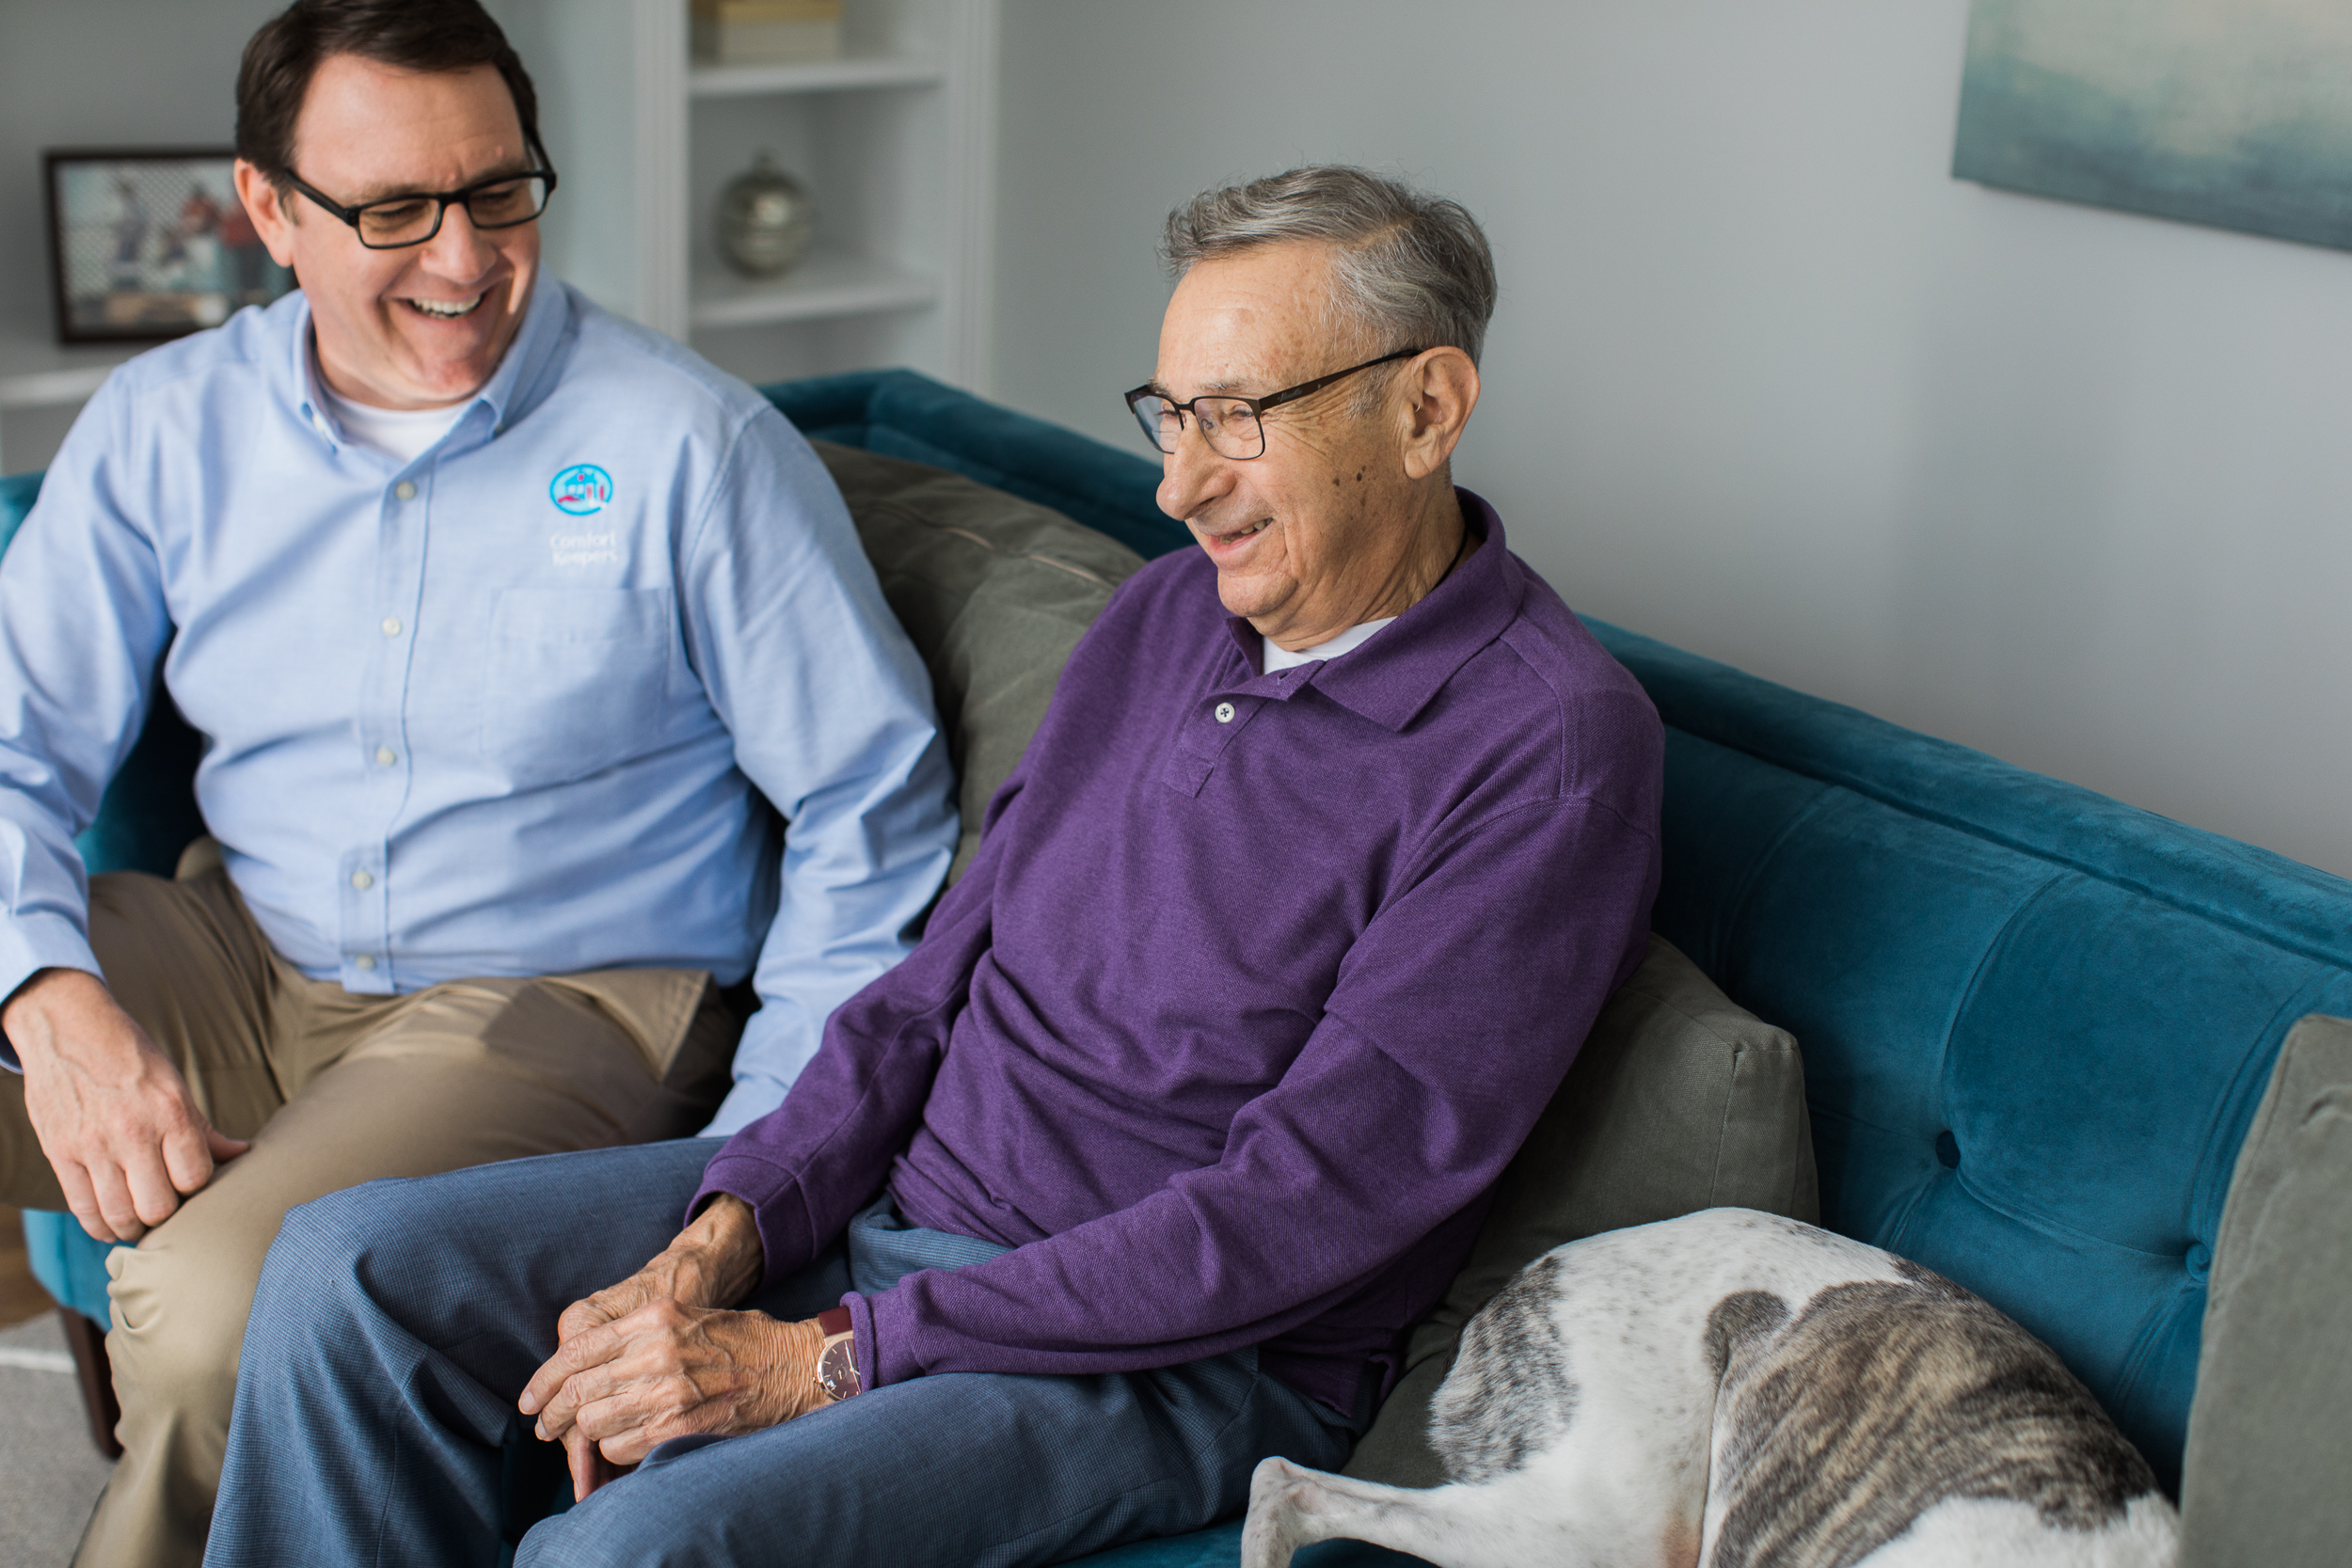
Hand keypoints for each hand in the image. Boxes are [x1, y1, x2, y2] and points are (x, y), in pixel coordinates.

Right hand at [5, 968, 247, 1240]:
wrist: (69, 1029)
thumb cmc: (132, 1059)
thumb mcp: (174, 1085)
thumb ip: (202, 1129)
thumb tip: (242, 1153)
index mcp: (170, 1112)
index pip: (195, 1178)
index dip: (196, 1190)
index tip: (190, 1188)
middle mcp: (133, 1131)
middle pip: (158, 1206)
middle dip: (166, 1217)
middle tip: (166, 1213)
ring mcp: (93, 1144)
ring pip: (119, 1214)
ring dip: (133, 1229)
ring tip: (140, 1225)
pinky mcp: (60, 1152)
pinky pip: (82, 1208)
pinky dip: (99, 1226)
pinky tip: (110, 1226)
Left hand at [522, 1300, 829, 1496]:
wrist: (794, 1367)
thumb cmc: (742, 1340)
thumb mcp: (687, 1316)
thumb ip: (638, 1333)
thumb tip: (588, 1364)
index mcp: (655, 1318)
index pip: (578, 1351)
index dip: (544, 1379)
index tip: (531, 1399)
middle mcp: (656, 1353)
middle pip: (578, 1391)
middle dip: (552, 1415)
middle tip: (542, 1427)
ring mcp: (667, 1392)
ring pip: (595, 1423)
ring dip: (587, 1435)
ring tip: (588, 1438)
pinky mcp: (679, 1427)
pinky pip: (622, 1447)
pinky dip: (616, 1452)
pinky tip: (625, 1445)